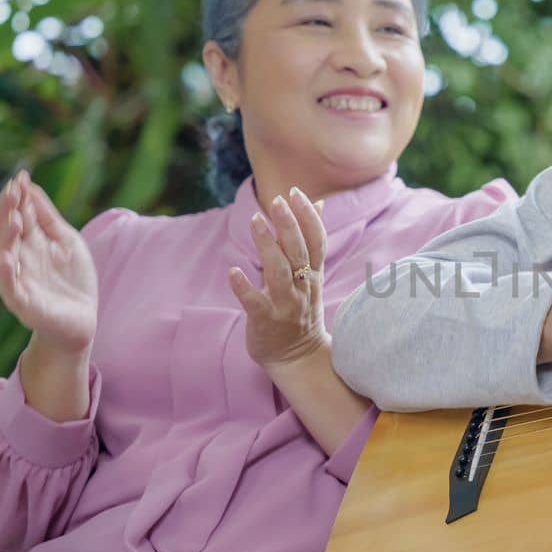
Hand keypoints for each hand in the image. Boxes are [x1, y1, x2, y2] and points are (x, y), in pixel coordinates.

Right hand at [0, 169, 96, 354]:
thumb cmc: (71, 280)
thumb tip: (29, 185)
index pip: (15, 215)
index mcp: (26, 244)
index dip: (16, 197)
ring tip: (14, 217)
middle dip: (7, 211)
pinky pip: (8, 287)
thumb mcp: (65, 240)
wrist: (81, 321)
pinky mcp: (23, 303)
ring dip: (6, 236)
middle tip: (13, 191)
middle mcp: (17, 259)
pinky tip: (4, 257)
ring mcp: (17, 280)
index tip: (20, 176)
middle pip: (4, 231)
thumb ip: (46, 217)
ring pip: (2, 255)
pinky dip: (5, 272)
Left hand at [230, 187, 328, 369]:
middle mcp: (303, 288)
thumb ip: (310, 240)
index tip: (296, 193)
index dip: (309, 216)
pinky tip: (233, 271)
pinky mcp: (266, 321)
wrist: (298, 358)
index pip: (317, 241)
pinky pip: (255, 303)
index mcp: (313, 275)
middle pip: (300, 253)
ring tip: (257, 222)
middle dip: (290, 225)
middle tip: (278, 201)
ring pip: (280, 273)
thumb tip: (317, 203)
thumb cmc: (300, 310)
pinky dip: (244, 287)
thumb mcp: (311, 275)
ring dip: (269, 247)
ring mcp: (286, 305)